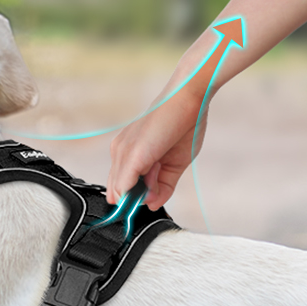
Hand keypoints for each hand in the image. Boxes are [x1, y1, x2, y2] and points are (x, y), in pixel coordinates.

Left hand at [106, 87, 209, 210]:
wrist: (189, 99)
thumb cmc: (184, 126)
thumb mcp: (174, 165)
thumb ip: (162, 187)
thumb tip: (152, 206)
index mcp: (127, 152)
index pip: (120, 186)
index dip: (134, 198)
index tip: (151, 197)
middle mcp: (119, 151)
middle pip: (117, 191)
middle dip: (136, 198)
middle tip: (157, 184)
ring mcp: (123, 152)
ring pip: (120, 191)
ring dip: (141, 193)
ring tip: (160, 169)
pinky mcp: (131, 154)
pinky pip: (124, 185)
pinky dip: (136, 192)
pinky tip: (152, 179)